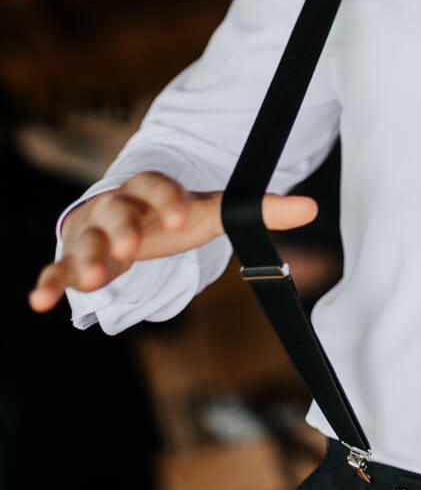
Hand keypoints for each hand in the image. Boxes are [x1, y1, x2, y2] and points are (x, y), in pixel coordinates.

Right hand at [29, 172, 317, 313]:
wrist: (125, 217)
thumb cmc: (171, 216)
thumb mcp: (212, 211)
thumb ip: (257, 210)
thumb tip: (312, 208)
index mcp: (152, 189)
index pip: (158, 186)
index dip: (168, 199)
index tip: (181, 217)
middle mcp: (117, 205)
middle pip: (116, 210)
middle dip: (122, 228)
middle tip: (130, 248)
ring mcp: (91, 231)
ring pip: (84, 241)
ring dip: (84, 259)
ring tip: (90, 283)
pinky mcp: (71, 258)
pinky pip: (56, 268)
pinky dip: (47, 283)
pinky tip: (38, 303)